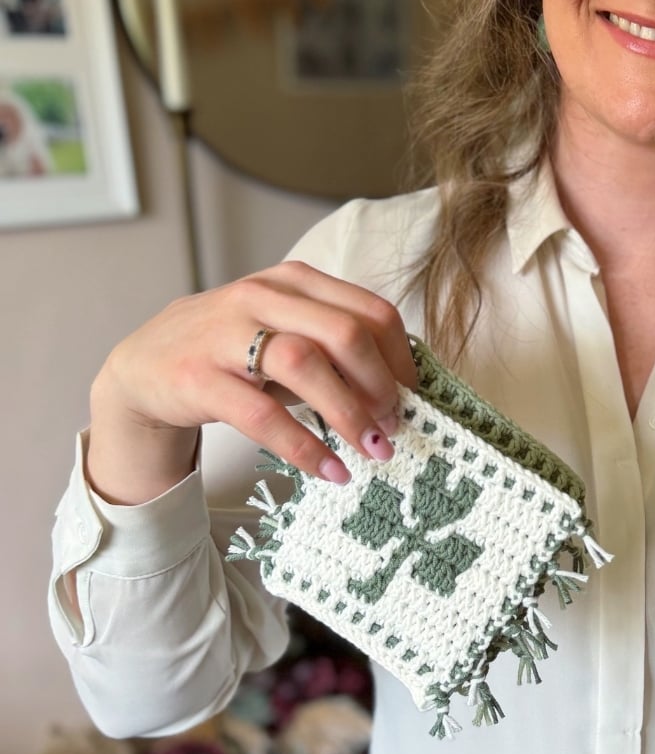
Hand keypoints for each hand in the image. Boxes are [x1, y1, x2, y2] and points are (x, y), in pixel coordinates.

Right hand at [89, 261, 418, 504]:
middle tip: (394, 427)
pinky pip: (262, 415)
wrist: (143, 368)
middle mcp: (263, 297)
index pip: (370, 312)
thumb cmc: (231, 354)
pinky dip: (303, 447)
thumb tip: (402, 392)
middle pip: (345, 333)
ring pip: (306, 365)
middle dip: (381, 386)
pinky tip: (329, 470)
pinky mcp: (198, 377)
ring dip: (349, 412)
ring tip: (373, 449)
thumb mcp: (286, 335)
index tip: (413, 400)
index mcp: (295, 283)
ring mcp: (226, 333)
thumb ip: (334, 350)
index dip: (401, 360)